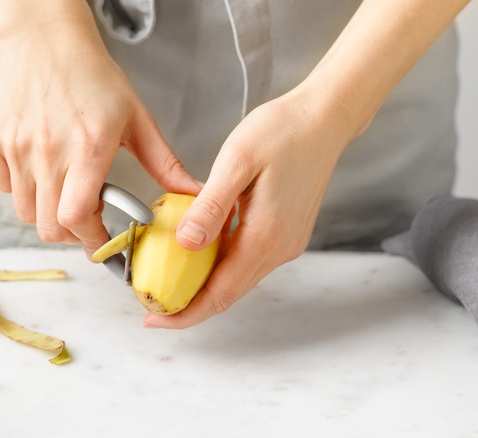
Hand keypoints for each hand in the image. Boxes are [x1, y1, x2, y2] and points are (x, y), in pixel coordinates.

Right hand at [0, 1, 199, 254]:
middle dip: (71, 232)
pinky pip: (3, 186)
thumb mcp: (137, 120)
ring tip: (64, 188)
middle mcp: (48, 150)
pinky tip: (41, 168)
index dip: (91, 240)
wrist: (46, 41)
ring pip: (24, 211)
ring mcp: (16, 146)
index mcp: (88, 147)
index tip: (102, 243)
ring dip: (46, 212)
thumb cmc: (92, 76)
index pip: (77, 218)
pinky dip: (21, 188)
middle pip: (48, 226)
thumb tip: (192, 193)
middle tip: (85, 218)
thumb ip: (165, 164)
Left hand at [139, 0, 470, 328]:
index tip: (153, 320)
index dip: (185, 312)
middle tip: (152, 304)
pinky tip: (199, 251)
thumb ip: (211, 206)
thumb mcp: (237, 161)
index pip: (220, 293)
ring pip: (239, 278)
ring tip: (168, 280)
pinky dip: (221, 265)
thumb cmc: (282, 131)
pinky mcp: (287, 231)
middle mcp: (280, 248)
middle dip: (190, 306)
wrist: (325, 118)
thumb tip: (185, 245)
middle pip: (229, 293)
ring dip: (204, 286)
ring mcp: (287, 242)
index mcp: (266, 236)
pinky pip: (248, 259)